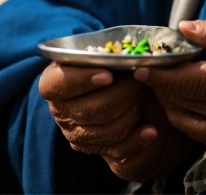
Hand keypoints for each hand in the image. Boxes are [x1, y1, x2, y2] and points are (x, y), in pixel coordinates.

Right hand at [38, 62, 197, 180]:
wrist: (131, 93)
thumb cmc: (115, 65)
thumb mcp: (109, 54)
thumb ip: (111, 54)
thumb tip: (130, 57)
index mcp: (55, 81)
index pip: (56, 84)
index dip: (80, 80)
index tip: (108, 75)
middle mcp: (61, 109)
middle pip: (91, 109)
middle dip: (123, 93)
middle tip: (140, 80)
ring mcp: (76, 133)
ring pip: (106, 130)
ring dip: (132, 111)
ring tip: (144, 96)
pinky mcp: (94, 149)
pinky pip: (117, 150)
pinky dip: (137, 140)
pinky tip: (150, 131)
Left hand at [134, 19, 205, 148]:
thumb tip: (185, 28)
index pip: (189, 82)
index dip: (161, 72)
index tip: (143, 59)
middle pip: (178, 100)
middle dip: (159, 82)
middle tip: (151, 62)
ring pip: (179, 117)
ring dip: (166, 96)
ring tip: (166, 74)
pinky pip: (189, 126)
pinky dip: (179, 108)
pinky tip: (181, 91)